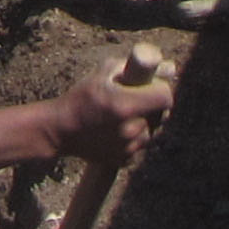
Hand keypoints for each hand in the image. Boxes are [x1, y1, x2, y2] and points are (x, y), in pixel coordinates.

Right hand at [49, 71, 171, 169]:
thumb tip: (168, 67)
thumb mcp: (102, 73)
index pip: (165, 97)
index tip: (151, 87)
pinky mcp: (124, 161)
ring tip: (120, 117)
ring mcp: (128, 148)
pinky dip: (133, 139)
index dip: (161, 89)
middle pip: (160, 116)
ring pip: (150, 133)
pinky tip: (115, 132)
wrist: (60, 130)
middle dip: (151, 107)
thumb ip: (133, 68)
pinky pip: (139, 147)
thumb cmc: (80, 98)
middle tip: (134, 101)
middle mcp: (130, 129)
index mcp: (126, 105)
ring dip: (142, 124)